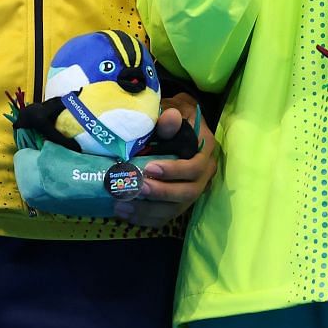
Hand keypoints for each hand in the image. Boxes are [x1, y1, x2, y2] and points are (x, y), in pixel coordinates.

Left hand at [114, 95, 217, 228]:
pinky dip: (146, 218)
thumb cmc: (173, 115)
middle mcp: (204, 173)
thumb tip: (170, 118)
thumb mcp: (174, 109)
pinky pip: (166, 216)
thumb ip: (170, 118)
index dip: (174, 171)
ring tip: (123, 205)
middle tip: (136, 189)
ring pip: (176, 208)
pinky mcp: (179, 200)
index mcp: (205, 150)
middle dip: (161, 194)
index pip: (196, 167)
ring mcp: (192, 188)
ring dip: (149, 210)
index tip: (149, 168)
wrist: (177, 122)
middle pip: (189, 192)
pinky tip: (125, 213)